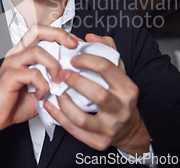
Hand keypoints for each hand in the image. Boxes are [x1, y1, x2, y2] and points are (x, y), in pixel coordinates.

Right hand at [0, 25, 77, 139]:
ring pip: (37, 51)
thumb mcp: (41, 88)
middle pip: (37, 31)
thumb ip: (54, 78)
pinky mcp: (9, 76)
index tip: (76, 44)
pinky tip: (41, 95)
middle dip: (59, 35)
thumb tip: (75, 75)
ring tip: (57, 81)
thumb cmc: (15, 103)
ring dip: (53, 65)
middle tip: (73, 46)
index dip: (61, 34)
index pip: (42, 32)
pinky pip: (32, 74)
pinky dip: (42, 85)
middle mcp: (17, 54)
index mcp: (24, 53)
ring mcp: (12, 64)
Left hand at [43, 33, 150, 154]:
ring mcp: (110, 127)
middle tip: (62, 73)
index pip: (107, 69)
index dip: (87, 60)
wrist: (128, 129)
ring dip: (65, 103)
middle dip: (75, 81)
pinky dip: (60, 118)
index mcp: (128, 89)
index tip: (74, 58)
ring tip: (56, 91)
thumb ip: (106, 50)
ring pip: (83, 117)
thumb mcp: (119, 72)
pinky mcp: (99, 142)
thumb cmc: (120, 96)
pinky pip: (75, 131)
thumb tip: (90, 37)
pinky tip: (51, 106)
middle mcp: (122, 109)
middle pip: (97, 94)